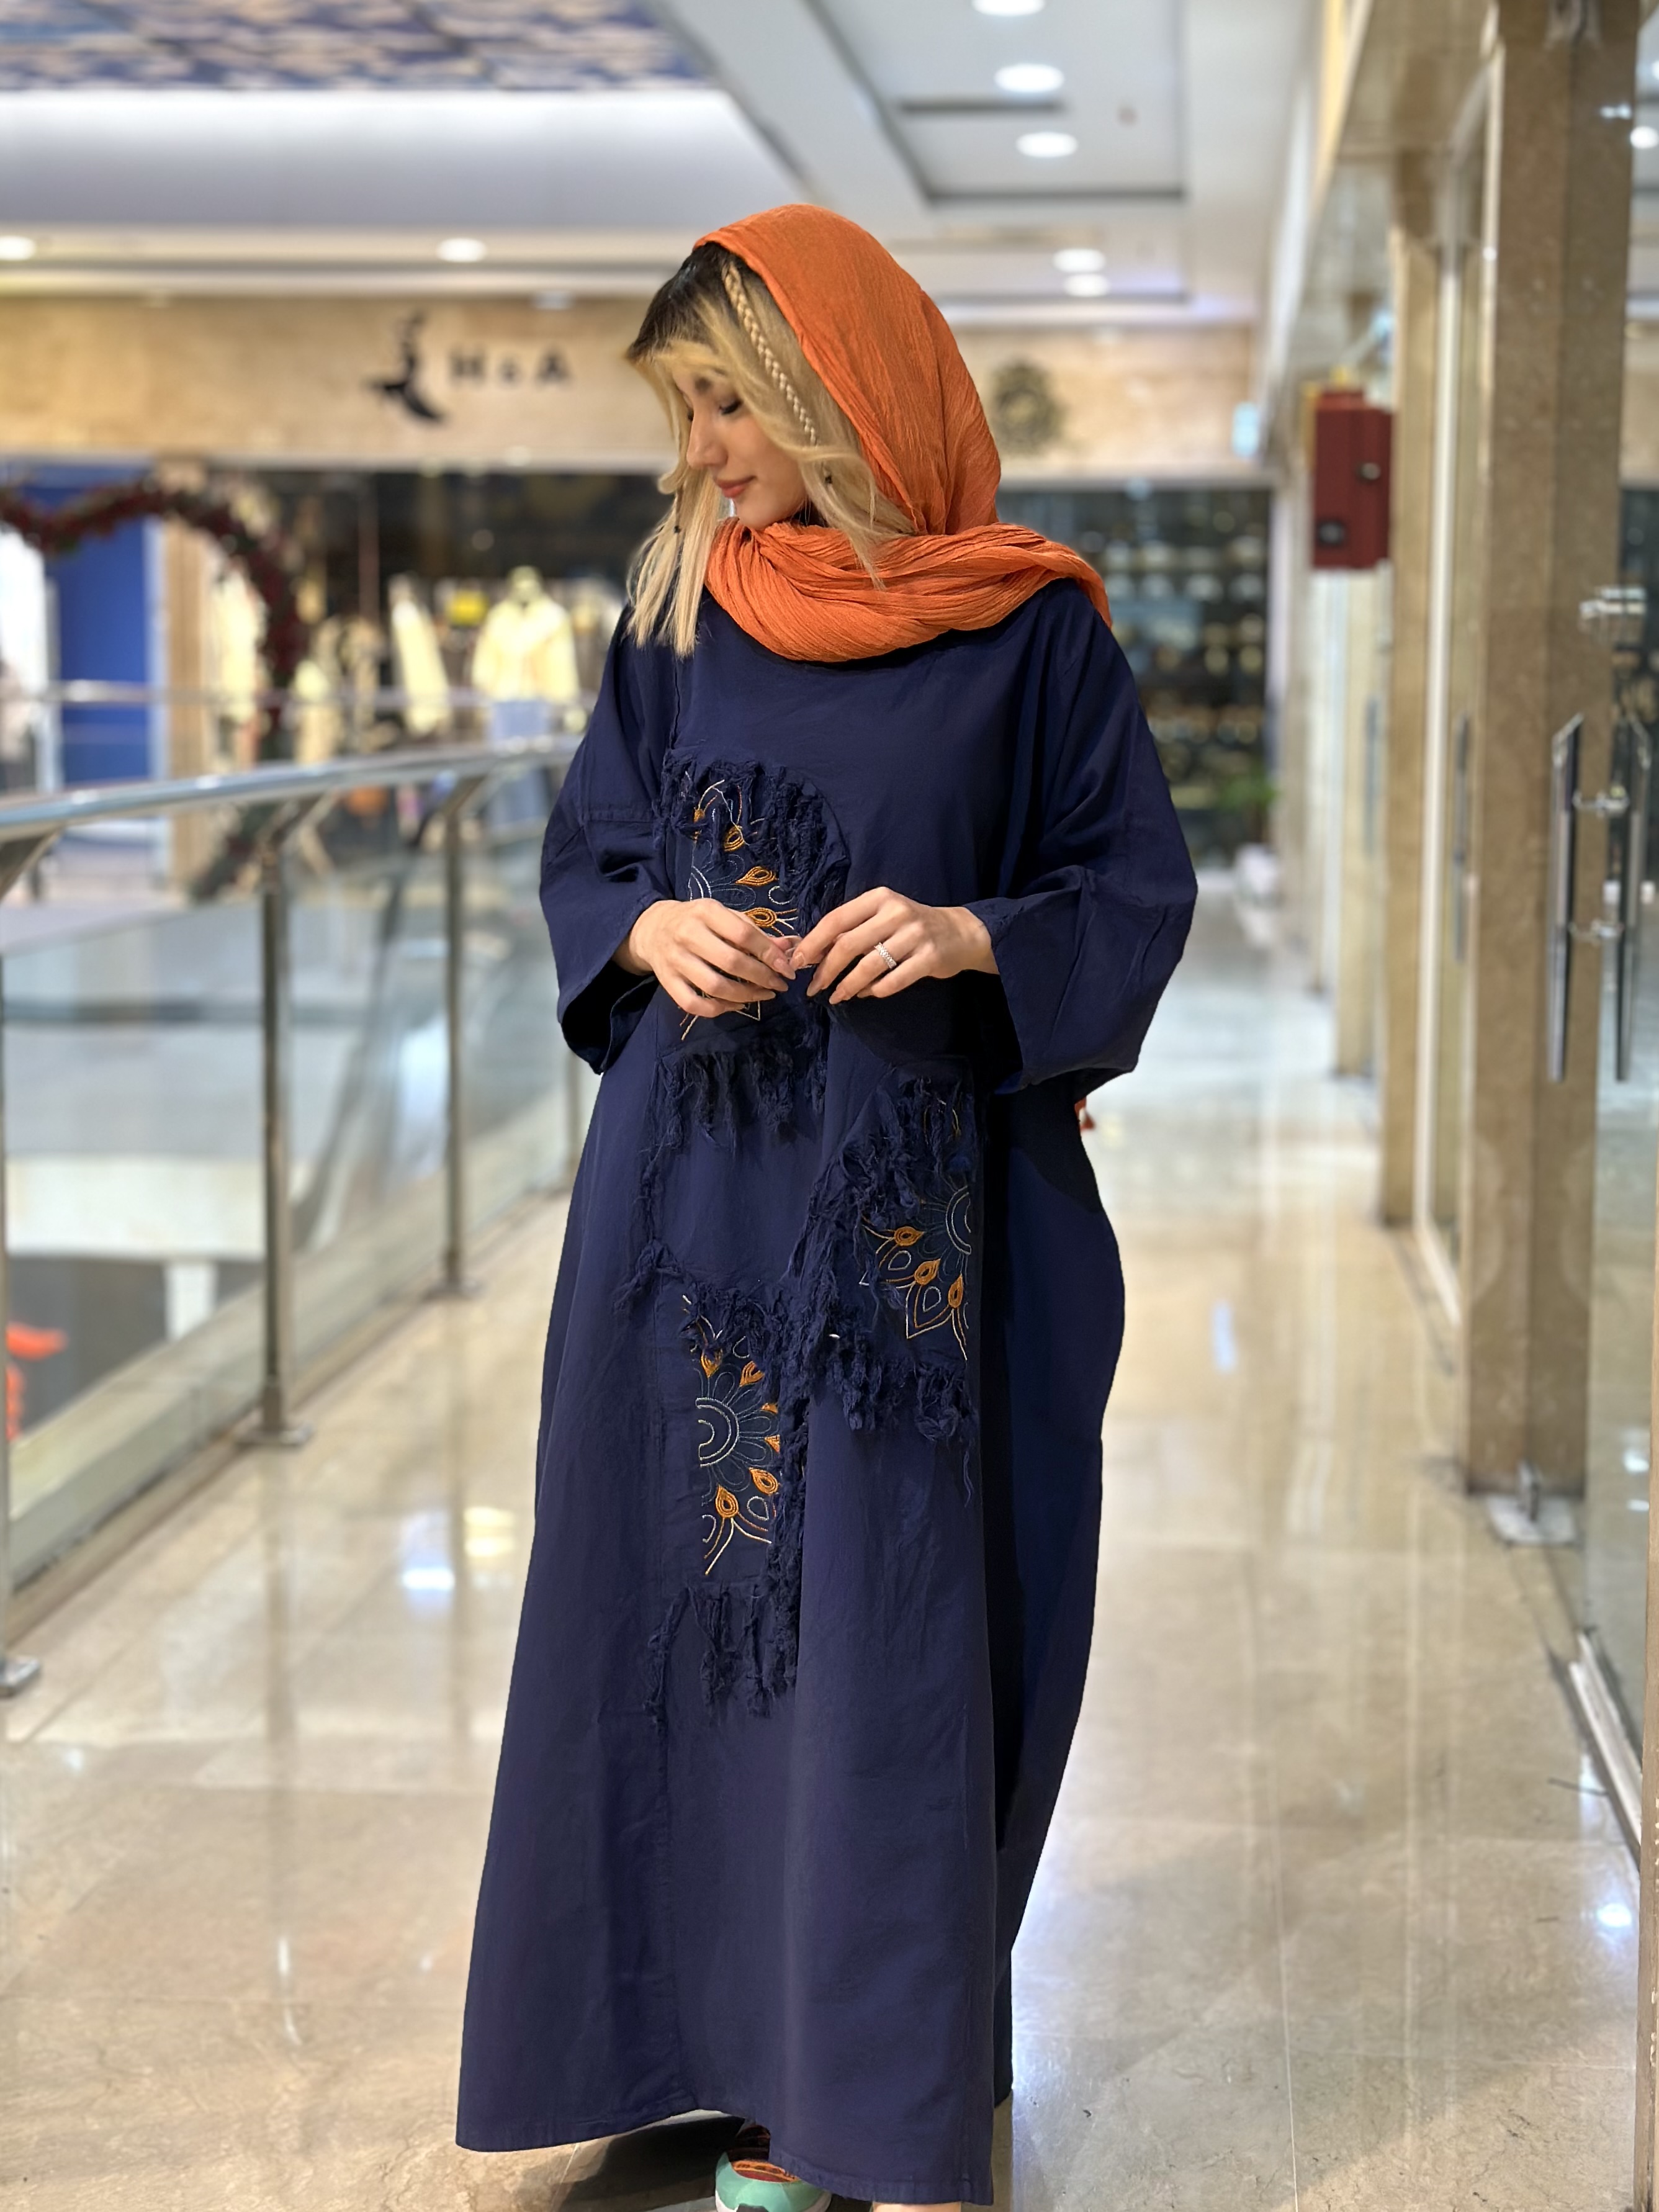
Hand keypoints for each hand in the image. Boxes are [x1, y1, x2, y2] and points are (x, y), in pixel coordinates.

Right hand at [617, 898, 795, 1021]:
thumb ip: (755, 932)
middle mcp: (687, 934)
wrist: (653, 928)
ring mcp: (674, 960)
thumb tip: (789, 948)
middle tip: (779, 985)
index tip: (787, 969)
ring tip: (763, 996)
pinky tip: (736, 1005)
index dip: (770, 955)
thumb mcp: (725, 916)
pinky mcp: (666, 981)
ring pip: (714, 986)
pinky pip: (693, 1004)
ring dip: (745, 995)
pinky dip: (718, 1009)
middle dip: (762, 977)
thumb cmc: (698, 921)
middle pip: (731, 962)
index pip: (744, 935)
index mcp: (706, 911)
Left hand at [791, 888, 996, 1003]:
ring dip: (848, 985)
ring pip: (870, 965)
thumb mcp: (881, 916)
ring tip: (837, 996)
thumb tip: (809, 952)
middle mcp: (896, 912)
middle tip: (814, 988)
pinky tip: (865, 994)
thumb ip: (851, 929)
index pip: (836, 920)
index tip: (797, 963)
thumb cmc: (909, 926)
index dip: (813, 943)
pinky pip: (893, 981)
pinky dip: (874, 991)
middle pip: (849, 944)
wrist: (959, 932)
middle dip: (826, 969)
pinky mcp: (929, 958)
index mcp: (878, 898)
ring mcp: (914, 935)